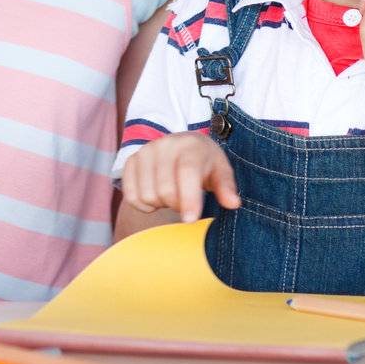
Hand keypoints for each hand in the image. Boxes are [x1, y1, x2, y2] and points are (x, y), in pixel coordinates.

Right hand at [120, 132, 239, 220]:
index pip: (187, 172)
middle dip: (177, 205)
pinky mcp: (131, 161)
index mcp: (191, 146)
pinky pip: (131, 195)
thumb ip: (226, 187)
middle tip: (186, 202)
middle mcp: (165, 145)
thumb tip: (233, 203)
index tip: (190, 220)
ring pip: (147, 195)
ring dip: (161, 204)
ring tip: (171, 195)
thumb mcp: (220, 170)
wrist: (182, 143)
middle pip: (165, 190)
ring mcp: (145, 152)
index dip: (188, 198)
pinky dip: (143, 204)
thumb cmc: (204, 162)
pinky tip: (155, 196)